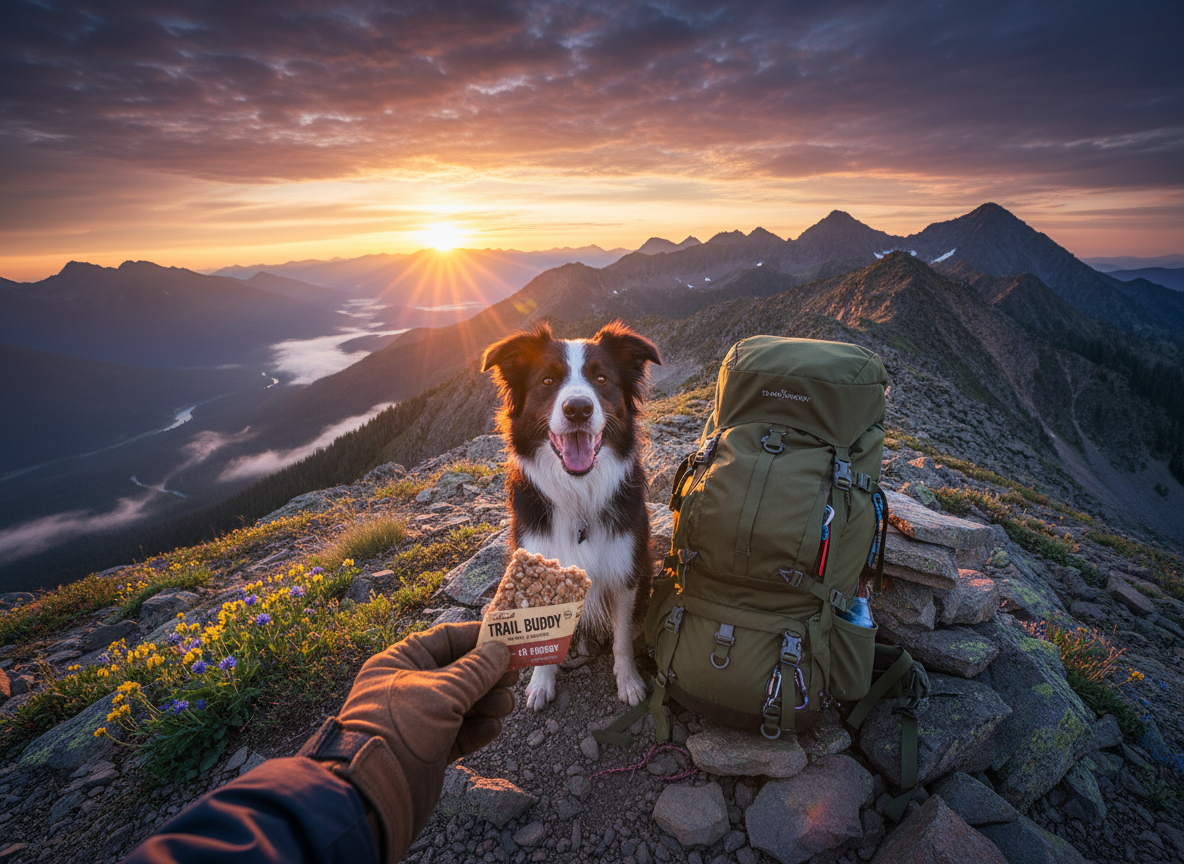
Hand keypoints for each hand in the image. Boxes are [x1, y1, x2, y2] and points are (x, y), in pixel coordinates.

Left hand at [334, 622, 516, 860]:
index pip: (445, 639)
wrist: (375, 791)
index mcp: (401, 662)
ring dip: (488, 702)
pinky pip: (462, 733)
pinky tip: (493, 728)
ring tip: (505, 706)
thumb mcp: (443, 690)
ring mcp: (421, 720)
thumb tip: (501, 650)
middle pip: (460, 672)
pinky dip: (479, 729)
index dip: (478, 638)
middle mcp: (410, 688)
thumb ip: (476, 670)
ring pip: (464, 703)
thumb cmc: (402, 726)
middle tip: (514, 676)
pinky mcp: (431, 749)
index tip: (508, 639)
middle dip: (488, 674)